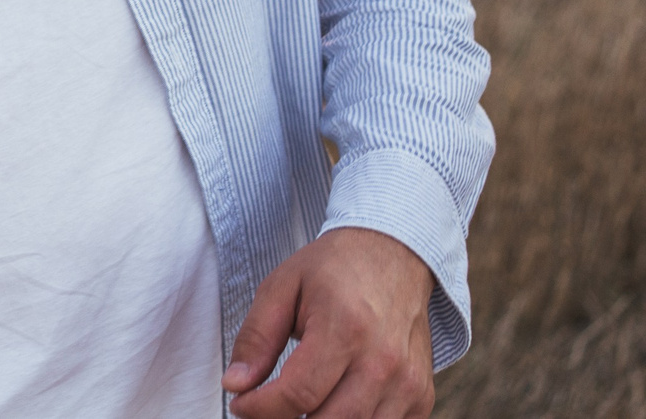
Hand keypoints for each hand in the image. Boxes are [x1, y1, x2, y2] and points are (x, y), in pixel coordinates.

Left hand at [225, 228, 434, 418]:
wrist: (394, 255)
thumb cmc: (333, 270)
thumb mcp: (281, 287)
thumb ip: (257, 338)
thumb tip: (235, 385)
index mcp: (344, 329)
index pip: (298, 394)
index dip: (261, 408)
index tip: (240, 403)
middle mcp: (383, 362)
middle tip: (264, 409)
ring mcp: (409, 384)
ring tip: (295, 407)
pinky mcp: (422, 397)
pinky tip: (332, 405)